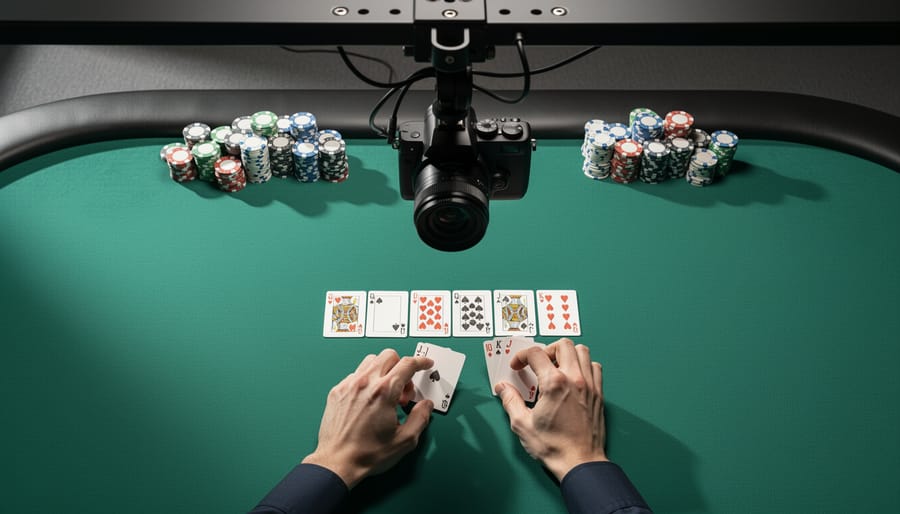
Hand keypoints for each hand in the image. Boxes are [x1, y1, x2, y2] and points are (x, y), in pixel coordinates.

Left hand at [302, 349, 434, 488]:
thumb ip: (420, 418)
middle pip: (389, 356)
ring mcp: (349, 385)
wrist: (336, 463)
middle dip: (402, 367)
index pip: (407, 364)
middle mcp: (366, 383)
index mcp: (384, 392)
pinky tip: (369, 399)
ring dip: (384, 371)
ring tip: (386, 394)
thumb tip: (426, 406)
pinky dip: (367, 380)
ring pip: (371, 361)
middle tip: (404, 391)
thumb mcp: (404, 441)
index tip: (426, 364)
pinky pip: (355, 374)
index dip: (421, 362)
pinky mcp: (337, 391)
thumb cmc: (367, 454)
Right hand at [495, 338, 608, 480]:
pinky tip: (574, 377)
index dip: (522, 356)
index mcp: (554, 383)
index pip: (536, 354)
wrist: (580, 463)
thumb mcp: (522, 424)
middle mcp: (574, 379)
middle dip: (546, 349)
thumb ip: (510, 401)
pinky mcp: (598, 394)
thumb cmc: (554, 447)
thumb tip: (503, 388)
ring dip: (567, 354)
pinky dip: (584, 365)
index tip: (517, 366)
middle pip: (562, 345)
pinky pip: (595, 367)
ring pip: (582, 351)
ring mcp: (589, 385)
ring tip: (556, 366)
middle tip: (537, 363)